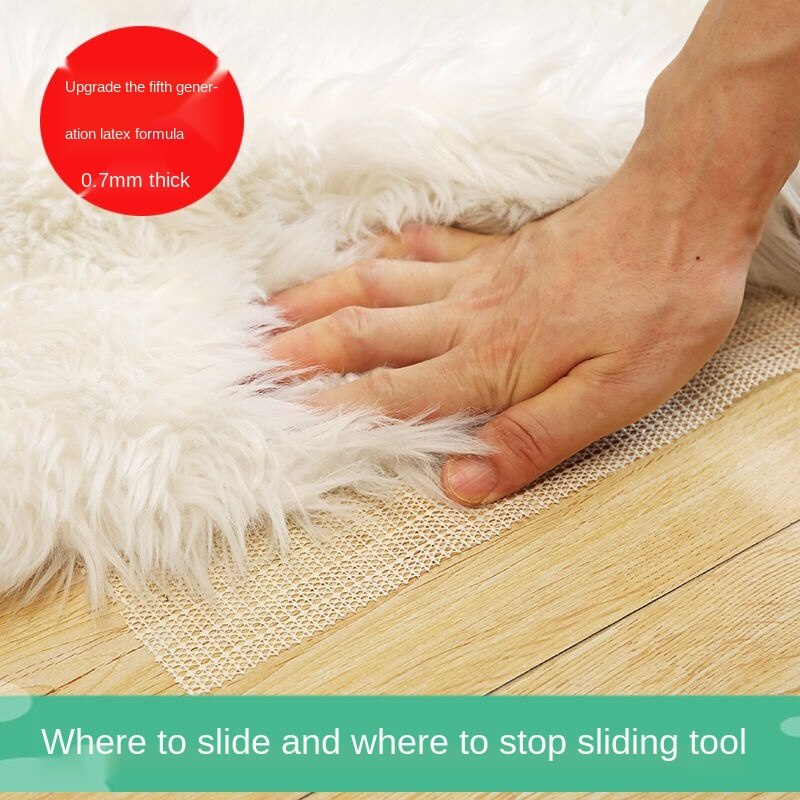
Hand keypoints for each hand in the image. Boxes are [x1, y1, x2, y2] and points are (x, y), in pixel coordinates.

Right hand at [269, 159, 752, 505]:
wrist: (682, 220)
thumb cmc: (655, 313)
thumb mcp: (611, 399)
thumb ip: (530, 439)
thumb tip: (462, 483)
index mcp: (488, 362)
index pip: (392, 392)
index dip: (333, 407)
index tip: (279, 417)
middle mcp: (466, 317)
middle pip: (367, 333)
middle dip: (303, 349)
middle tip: (250, 359)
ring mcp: (476, 278)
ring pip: (381, 287)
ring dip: (324, 298)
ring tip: (275, 308)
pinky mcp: (496, 251)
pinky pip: (429, 249)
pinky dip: (391, 251)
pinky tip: (371, 249)